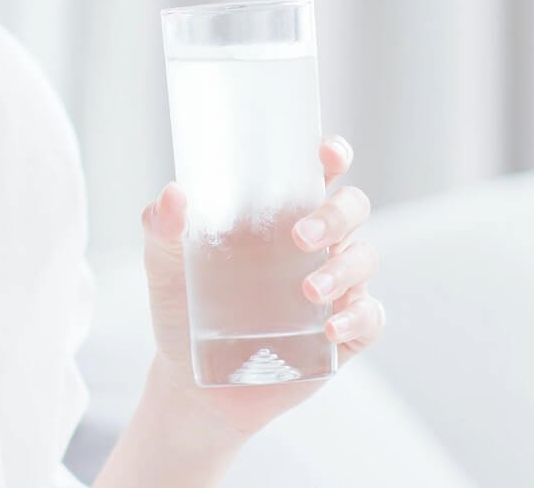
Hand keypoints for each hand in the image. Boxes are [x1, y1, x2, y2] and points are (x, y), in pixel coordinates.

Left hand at [139, 135, 385, 438]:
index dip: (332, 156)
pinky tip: (329, 328)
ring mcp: (333, 285)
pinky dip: (357, 317)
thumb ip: (162, 226)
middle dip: (336, 215)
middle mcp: (314, 242)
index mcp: (276, 213)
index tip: (327, 154)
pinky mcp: (342, 331)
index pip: (317, 172)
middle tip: (301, 237)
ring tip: (308, 292)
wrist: (191, 380)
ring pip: (363, 258)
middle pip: (351, 208)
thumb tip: (173, 194)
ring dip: (342, 270)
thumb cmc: (183, 305)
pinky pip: (370, 316)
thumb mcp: (165, 264)